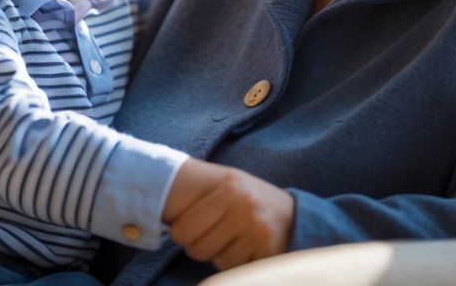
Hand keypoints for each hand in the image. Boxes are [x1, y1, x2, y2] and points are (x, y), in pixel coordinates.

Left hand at [163, 159, 294, 270]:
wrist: (294, 215)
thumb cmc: (251, 200)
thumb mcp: (229, 185)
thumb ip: (201, 196)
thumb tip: (160, 213)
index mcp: (229, 186)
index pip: (183, 228)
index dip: (181, 235)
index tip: (188, 231)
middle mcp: (244, 205)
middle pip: (198, 247)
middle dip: (201, 246)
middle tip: (213, 236)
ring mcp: (258, 229)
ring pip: (217, 260)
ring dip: (221, 255)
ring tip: (234, 239)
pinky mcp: (269, 250)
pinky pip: (236, 269)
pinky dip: (238, 263)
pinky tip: (247, 249)